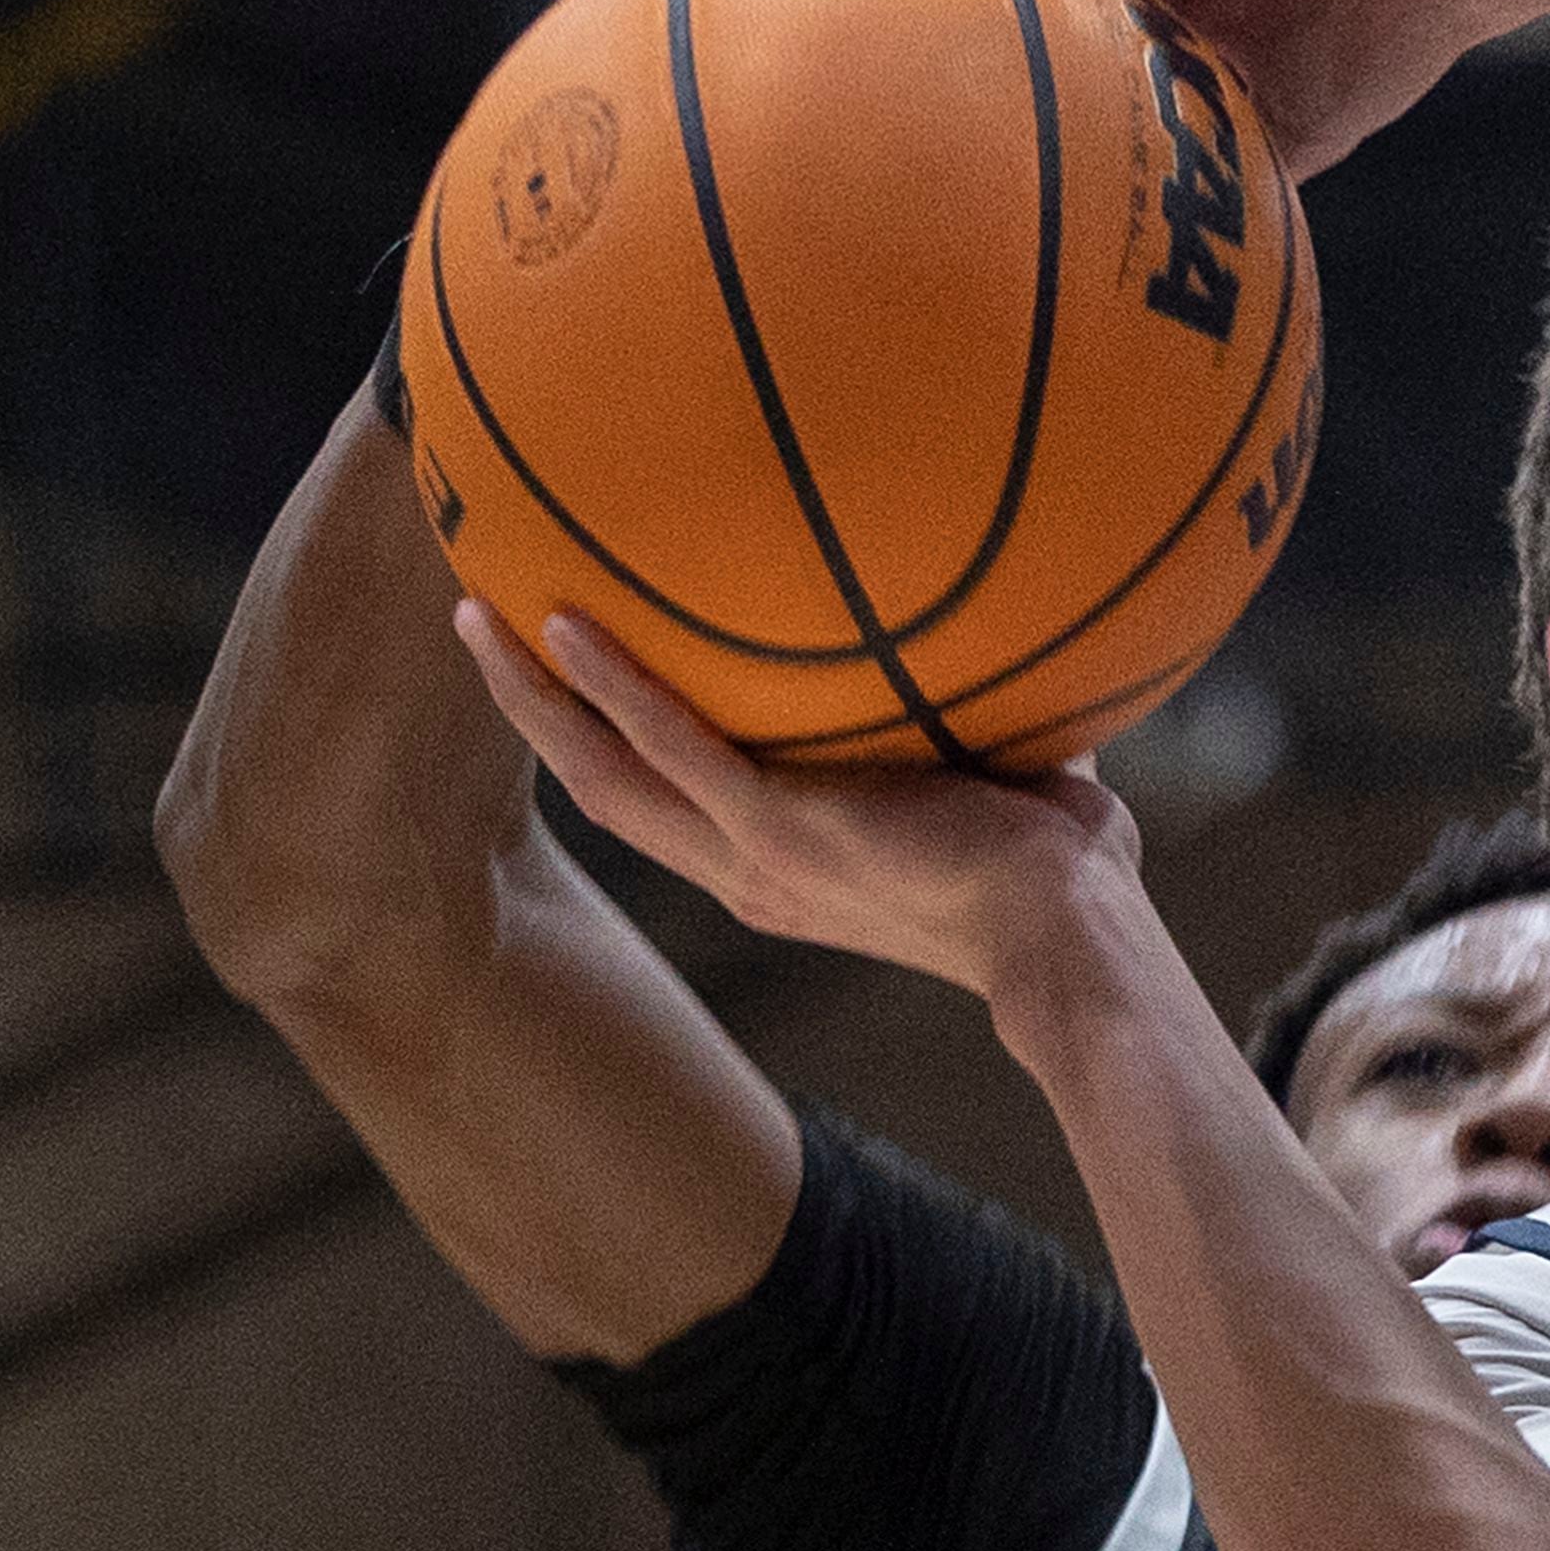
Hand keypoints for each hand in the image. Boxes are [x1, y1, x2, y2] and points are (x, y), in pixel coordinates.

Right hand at [457, 601, 1140, 1009]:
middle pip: (602, 788)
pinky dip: (612, 685)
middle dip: (533, 712)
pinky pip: (671, 744)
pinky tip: (565, 621)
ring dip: (532, 696)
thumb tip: (1022, 646)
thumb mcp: (999, 788)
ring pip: (602, 772)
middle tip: (483, 628)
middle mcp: (749, 872)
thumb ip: (983, 729)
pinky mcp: (780, 829)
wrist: (1072, 938)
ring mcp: (755, 855)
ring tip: (478, 612)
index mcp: (784, 871)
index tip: (576, 686)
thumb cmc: (1063, 875)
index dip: (612, 746)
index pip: (670, 807)